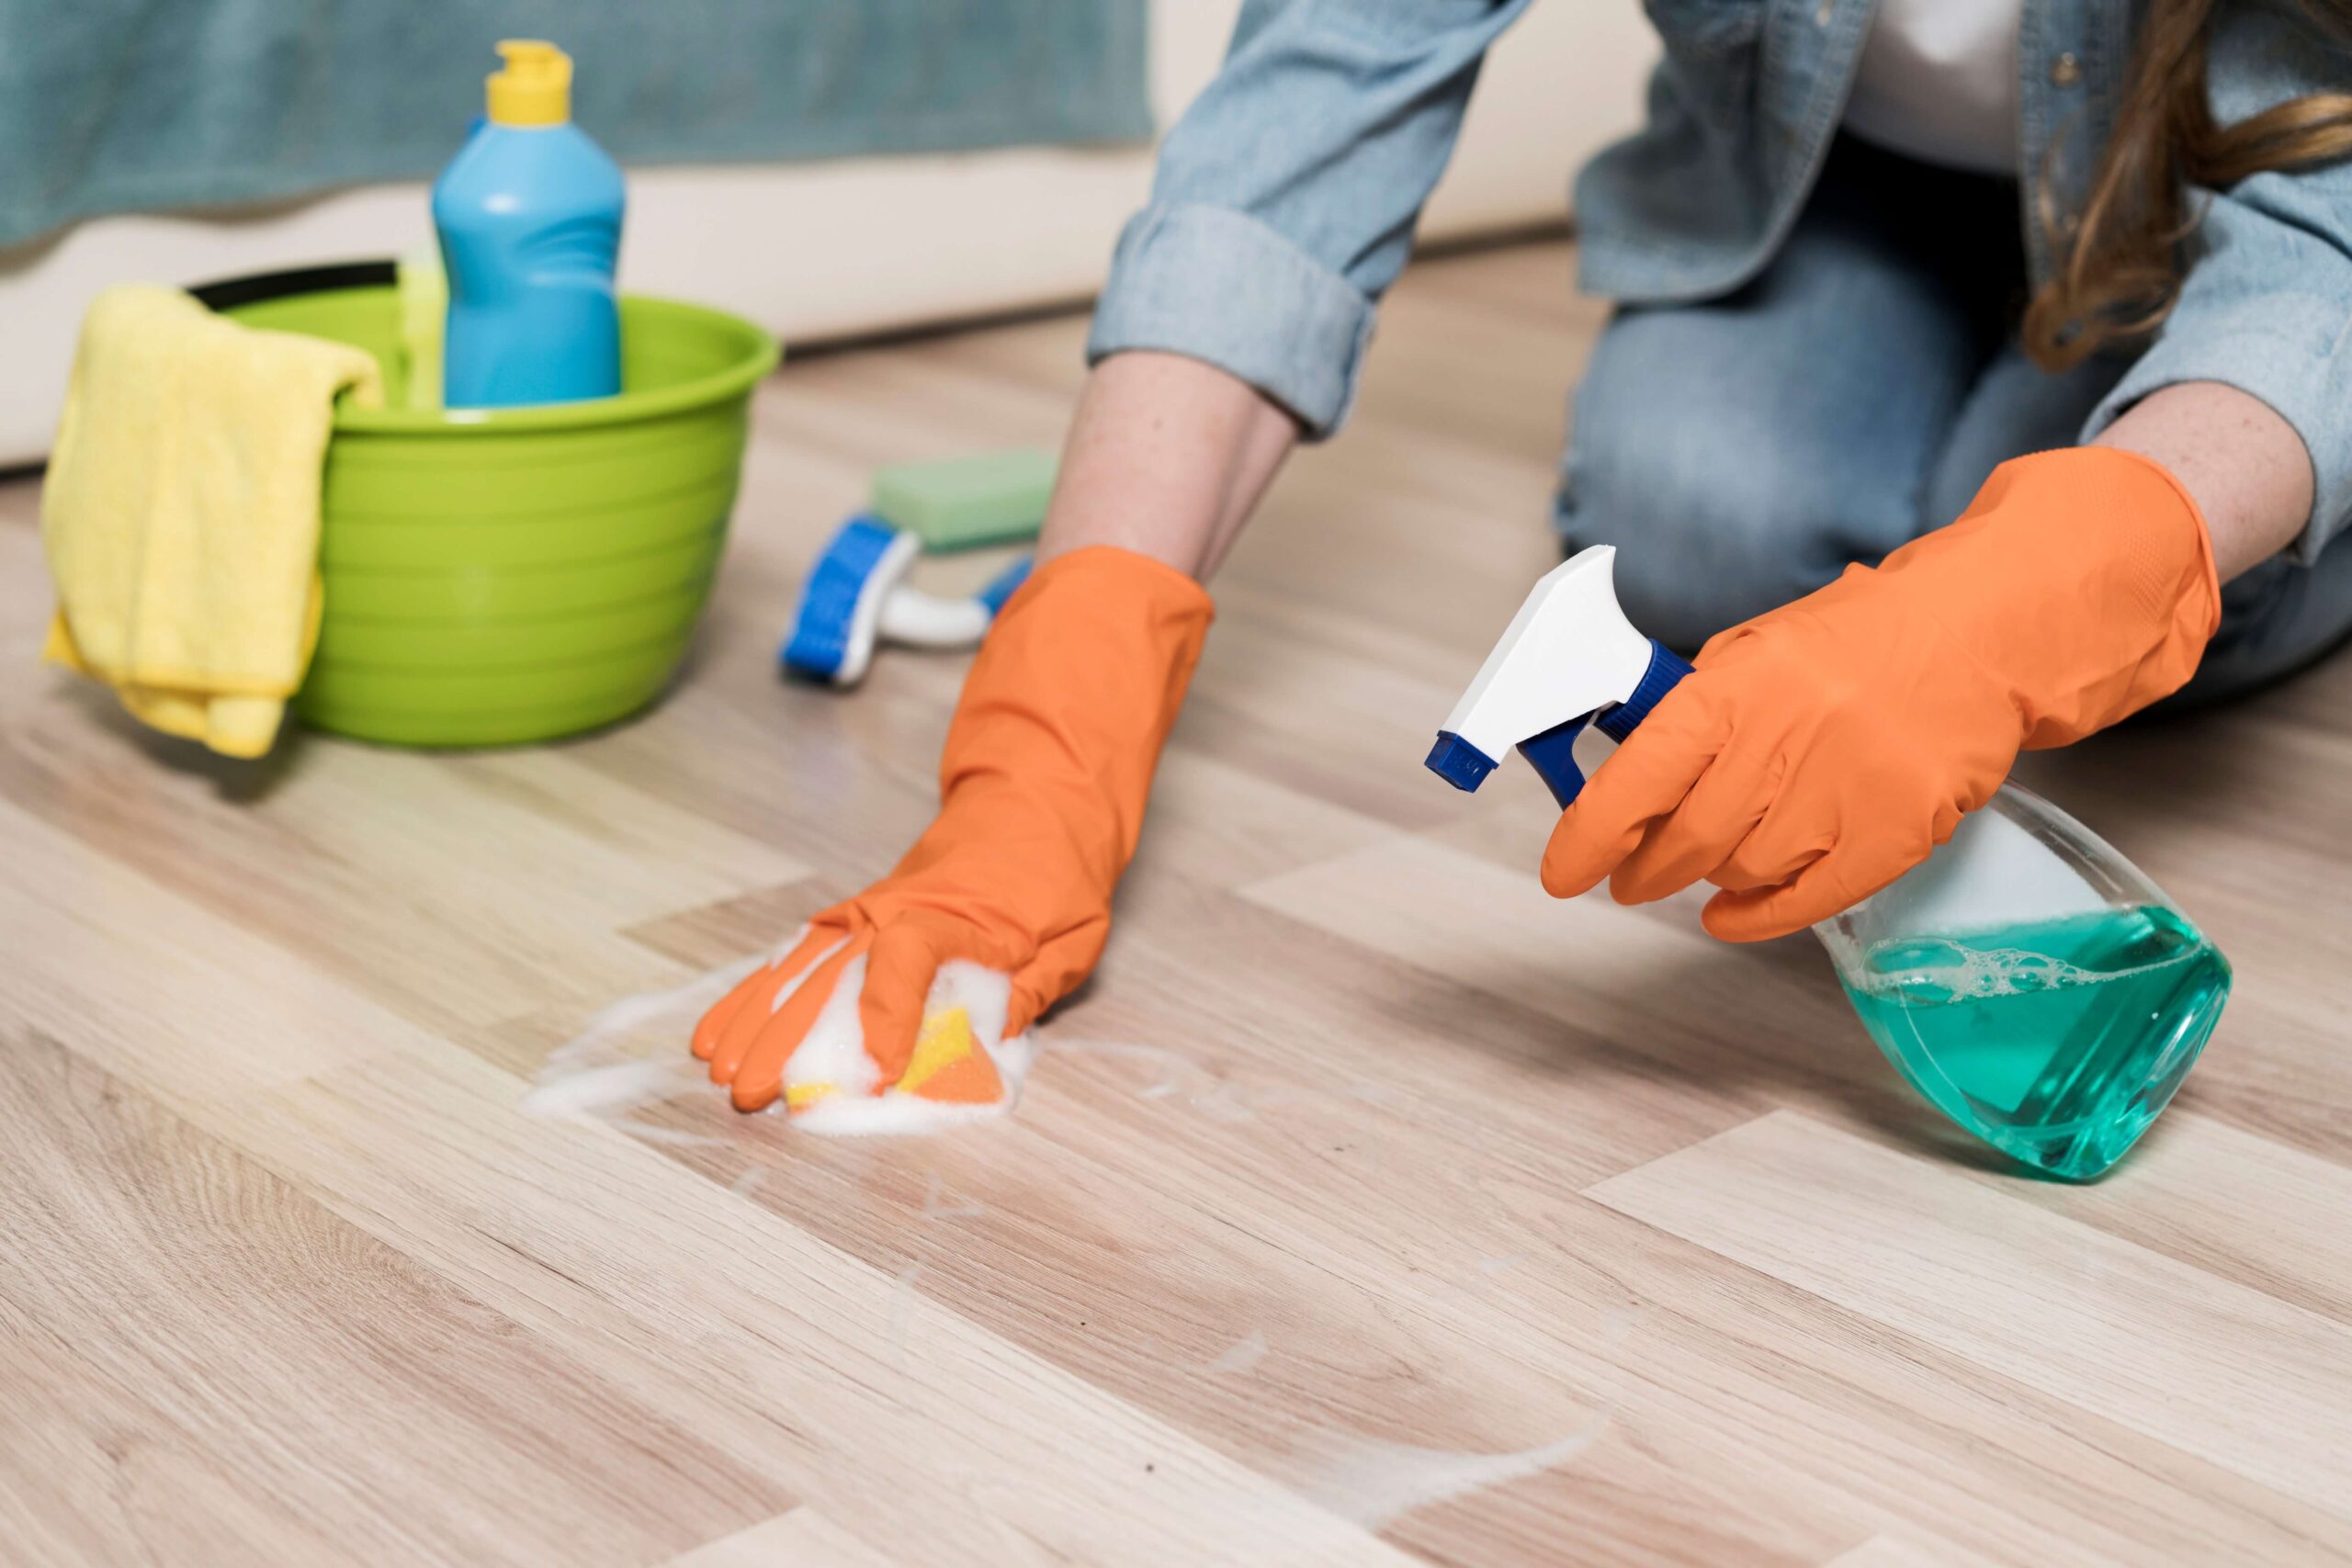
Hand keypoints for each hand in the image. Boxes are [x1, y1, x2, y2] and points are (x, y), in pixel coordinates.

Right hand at [693, 547, 1212, 1111]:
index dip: (886, 1022)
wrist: (1035, 808)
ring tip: (716, 1070)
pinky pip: (795, 958)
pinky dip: (755, 993)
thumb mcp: (1071, 940)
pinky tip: (720, 1029)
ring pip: (798, 969)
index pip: (906, 963)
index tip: (872, 1077)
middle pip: (829, 976)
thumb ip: (1031, 992)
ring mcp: (866, 914)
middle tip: (751, 1094)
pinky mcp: (854, 921)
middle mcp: (894, 913)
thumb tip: (992, 1042)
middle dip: (786, 1041)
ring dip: (755, 1021)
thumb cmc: (1057, 878)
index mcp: (954, 917)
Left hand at [1541, 447, 2220, 939]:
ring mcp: (1849, 787)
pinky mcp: (1899, 830)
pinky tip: (1734, 913)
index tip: (1563, 871)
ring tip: (1704, 866)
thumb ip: (1695, 716)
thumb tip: (1627, 791)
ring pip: (1744, 871)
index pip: (1641, 776)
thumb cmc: (1857, 643)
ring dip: (1711, 878)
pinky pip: (1809, 898)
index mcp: (1739, 685)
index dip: (1589, 835)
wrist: (1979, 637)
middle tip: (1630, 877)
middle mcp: (1789, 736)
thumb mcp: (1756, 650)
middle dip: (1645, 868)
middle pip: (1688, 838)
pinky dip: (1761, 916)